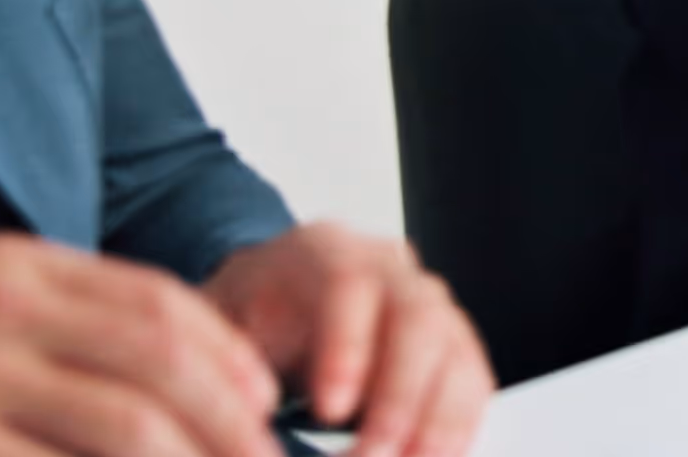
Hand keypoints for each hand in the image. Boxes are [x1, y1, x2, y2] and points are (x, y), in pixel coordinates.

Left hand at [202, 222, 489, 456]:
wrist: (271, 299)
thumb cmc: (244, 317)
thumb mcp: (215, 328)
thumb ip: (227, 364)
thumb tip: (242, 412)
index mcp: (325, 251)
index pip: (349, 285)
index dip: (347, 349)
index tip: (329, 413)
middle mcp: (390, 269)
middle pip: (418, 320)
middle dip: (399, 400)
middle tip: (371, 456)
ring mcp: (428, 302)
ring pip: (456, 352)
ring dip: (437, 423)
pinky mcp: (451, 343)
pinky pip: (472, 382)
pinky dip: (457, 429)